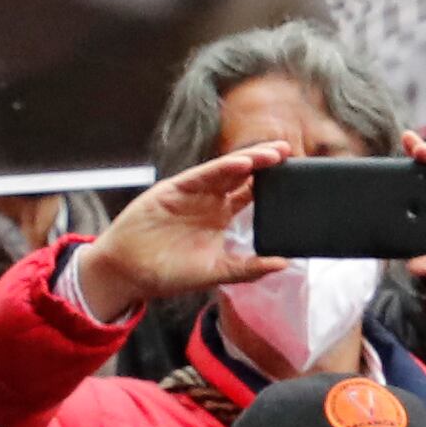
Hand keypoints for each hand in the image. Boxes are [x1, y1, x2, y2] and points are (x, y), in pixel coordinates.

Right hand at [79, 146, 289, 317]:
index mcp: (221, 217)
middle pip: (243, 176)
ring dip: (249, 161)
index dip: (273, 185)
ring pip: (225, 171)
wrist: (128, 273)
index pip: (252, 195)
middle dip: (266, 164)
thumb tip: (284, 264)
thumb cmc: (169, 273)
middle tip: (291, 153)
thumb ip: (248, 268)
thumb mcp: (216, 272)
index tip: (297, 177)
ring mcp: (192, 193)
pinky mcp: (173, 190)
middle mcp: (209, 201)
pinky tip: (242, 164)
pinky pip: (201, 176)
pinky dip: (221, 169)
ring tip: (274, 154)